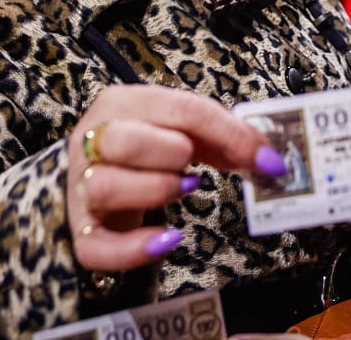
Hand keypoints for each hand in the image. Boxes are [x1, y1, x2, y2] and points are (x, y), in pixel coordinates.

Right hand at [66, 85, 283, 273]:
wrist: (102, 174)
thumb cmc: (150, 148)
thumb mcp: (185, 131)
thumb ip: (225, 139)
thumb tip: (269, 159)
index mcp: (123, 102)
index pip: (180, 108)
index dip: (229, 134)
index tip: (265, 159)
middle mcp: (93, 139)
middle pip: (126, 141)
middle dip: (173, 154)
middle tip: (195, 167)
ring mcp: (81, 184)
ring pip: (104, 186)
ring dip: (155, 190)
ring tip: (182, 190)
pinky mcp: (82, 229)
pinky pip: (96, 246)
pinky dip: (134, 249)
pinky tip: (167, 240)